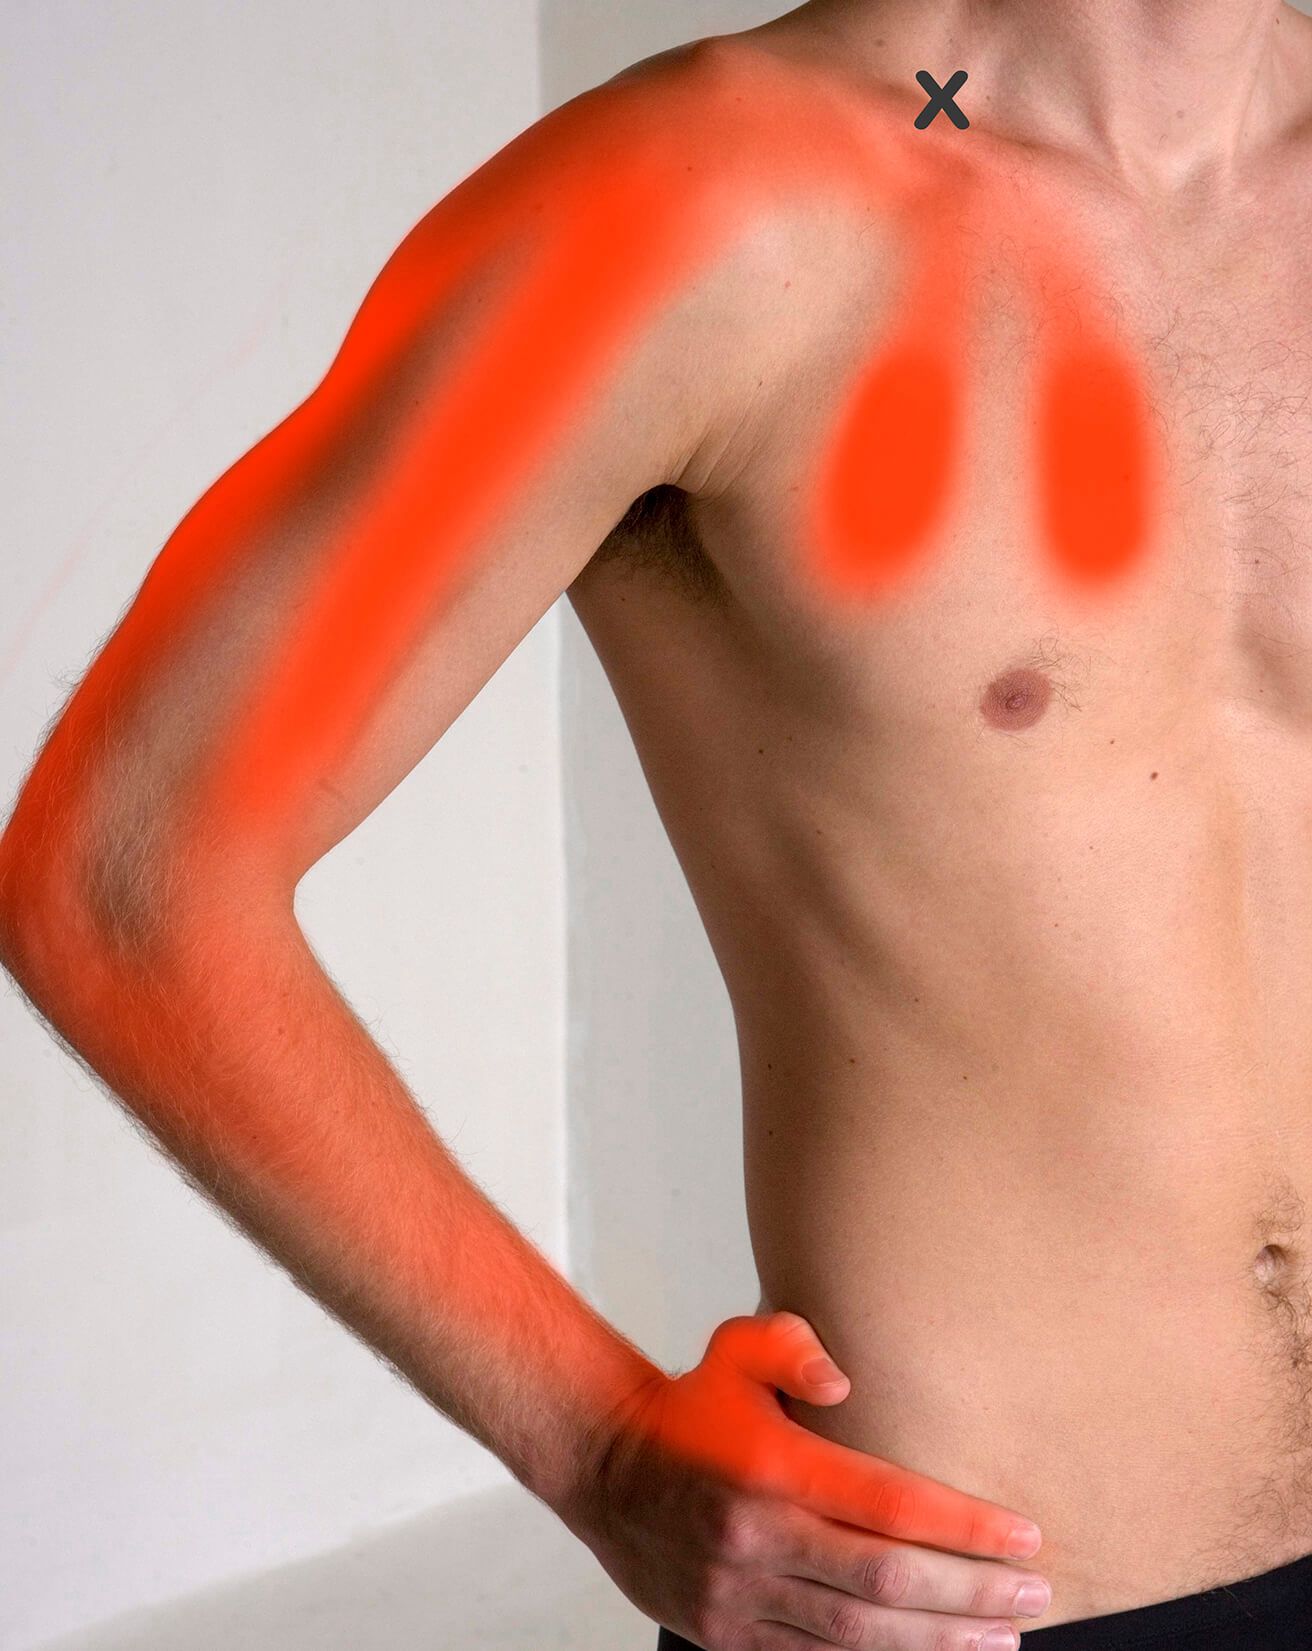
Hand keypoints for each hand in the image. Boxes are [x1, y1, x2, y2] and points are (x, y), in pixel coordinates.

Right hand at [569, 1311, 1048, 1649]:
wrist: (604, 1466)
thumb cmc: (688, 1405)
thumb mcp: (735, 1347)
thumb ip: (793, 1344)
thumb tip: (846, 1381)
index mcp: (771, 1466)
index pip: (888, 1505)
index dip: (963, 1527)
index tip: (1024, 1535)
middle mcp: (758, 1536)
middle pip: (886, 1580)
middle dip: (971, 1593)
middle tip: (1035, 1593)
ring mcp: (740, 1595)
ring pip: (859, 1632)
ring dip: (939, 1639)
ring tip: (1002, 1636)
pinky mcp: (727, 1634)